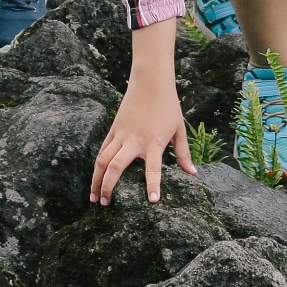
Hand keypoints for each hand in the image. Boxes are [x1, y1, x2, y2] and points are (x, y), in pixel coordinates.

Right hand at [90, 81, 191, 204]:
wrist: (151, 81)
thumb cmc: (168, 105)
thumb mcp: (179, 129)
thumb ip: (183, 153)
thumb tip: (192, 173)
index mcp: (154, 142)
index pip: (153, 168)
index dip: (153, 185)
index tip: (152, 201)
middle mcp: (134, 140)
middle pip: (115, 167)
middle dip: (108, 187)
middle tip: (105, 204)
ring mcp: (121, 135)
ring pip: (102, 160)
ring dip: (96, 179)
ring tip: (94, 197)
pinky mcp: (114, 129)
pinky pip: (103, 150)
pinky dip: (98, 165)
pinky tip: (96, 177)